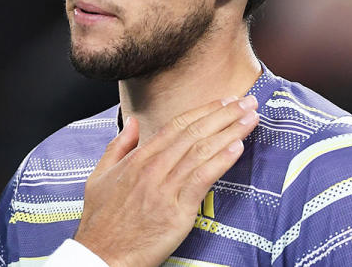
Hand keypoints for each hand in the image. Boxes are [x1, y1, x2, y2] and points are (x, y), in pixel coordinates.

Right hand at [73, 96, 258, 266]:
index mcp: (138, 159)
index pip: (177, 125)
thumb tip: (133, 122)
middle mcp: (152, 169)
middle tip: (247, 101)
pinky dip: (221, 161)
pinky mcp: (176, 211)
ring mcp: (164, 189)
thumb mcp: (100, 176)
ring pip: (201, 151)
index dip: (204, 110)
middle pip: (194, 133)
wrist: (101, 255)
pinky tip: (238, 147)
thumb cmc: (101, 221)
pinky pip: (202, 179)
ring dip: (230, 131)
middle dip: (224, 114)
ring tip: (251, 118)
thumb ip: (118, 146)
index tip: (224, 101)